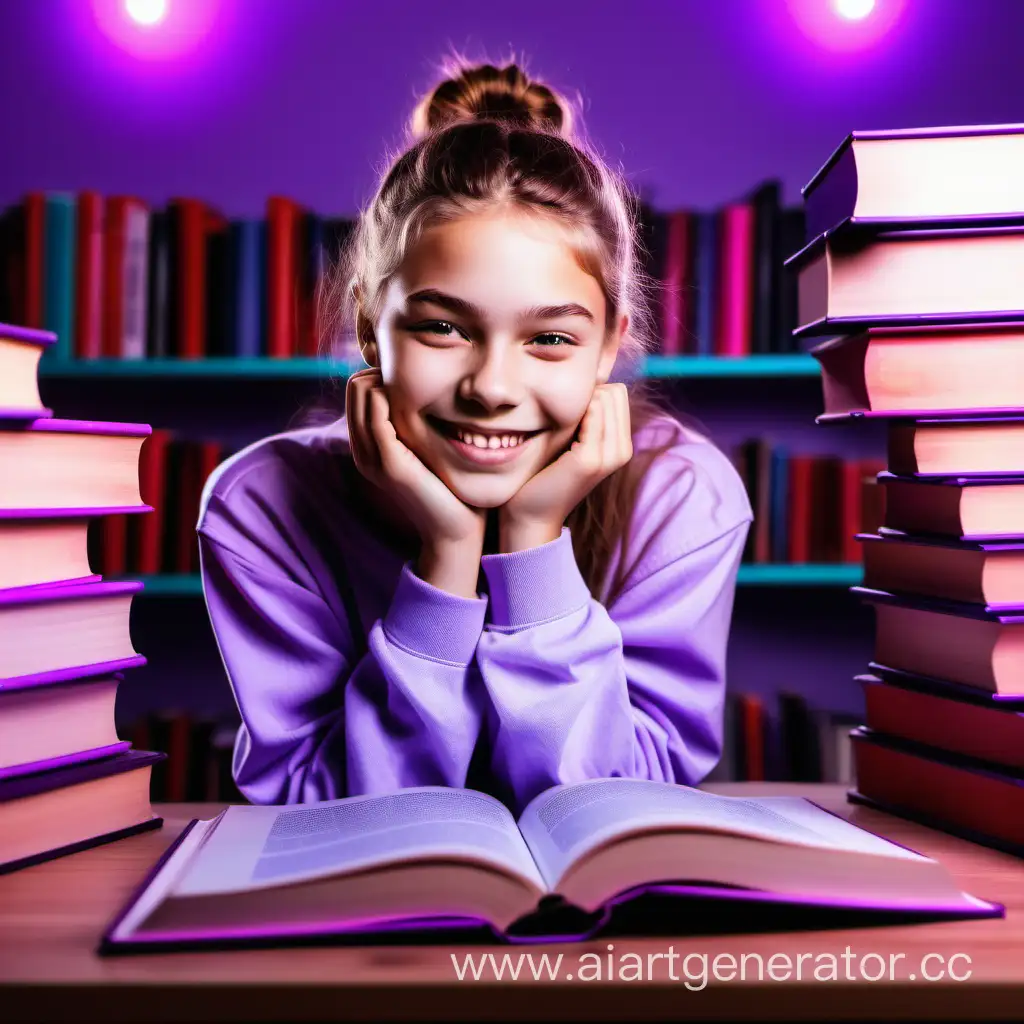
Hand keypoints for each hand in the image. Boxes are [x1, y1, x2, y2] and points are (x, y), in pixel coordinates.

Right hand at [346, 369, 486, 549]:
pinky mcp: (390, 464)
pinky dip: (395, 398)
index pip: (358, 388)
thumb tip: (423, 390)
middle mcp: (362, 450)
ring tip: (426, 391)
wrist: (455, 529)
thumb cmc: (447, 487)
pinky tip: (426, 403)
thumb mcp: (425, 448)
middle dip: (386, 372)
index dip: (385, 373)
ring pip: (363, 393)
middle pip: (357, 386)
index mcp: (368, 446)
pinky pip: (377, 416)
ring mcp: (372, 457)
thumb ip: (415, 424)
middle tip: (424, 382)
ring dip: (392, 381)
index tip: (419, 379)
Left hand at [500, 383, 632, 551]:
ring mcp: (609, 456)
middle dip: (586, 395)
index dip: (591, 393)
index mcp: (622, 445)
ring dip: (577, 404)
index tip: (568, 413)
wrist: (532, 512)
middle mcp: (623, 450)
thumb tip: (589, 378)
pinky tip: (554, 434)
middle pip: (614, 391)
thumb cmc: (546, 471)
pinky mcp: (590, 459)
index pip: (618, 392)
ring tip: (558, 429)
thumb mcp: (572, 439)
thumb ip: (586, 415)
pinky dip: (571, 414)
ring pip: (604, 398)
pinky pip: (591, 413)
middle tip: (561, 420)